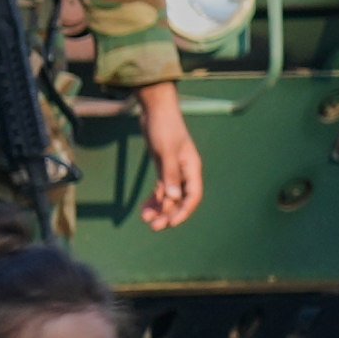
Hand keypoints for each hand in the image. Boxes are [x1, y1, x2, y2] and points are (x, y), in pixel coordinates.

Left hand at [134, 81, 203, 232]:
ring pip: (169, 197)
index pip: (193, 196)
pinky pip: (161, 190)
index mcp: (192, 168)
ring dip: (159, 209)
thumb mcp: (166, 151)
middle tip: (154, 226)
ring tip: (146, 219)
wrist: (155, 110)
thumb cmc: (163, 127)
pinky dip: (154, 200)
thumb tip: (174, 198)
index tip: (170, 223)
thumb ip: (170, 174)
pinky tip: (145, 210)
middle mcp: (185, 172)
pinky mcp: (163, 169)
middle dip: (168, 214)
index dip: (183, 212)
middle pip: (180, 200)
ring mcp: (174, 171)